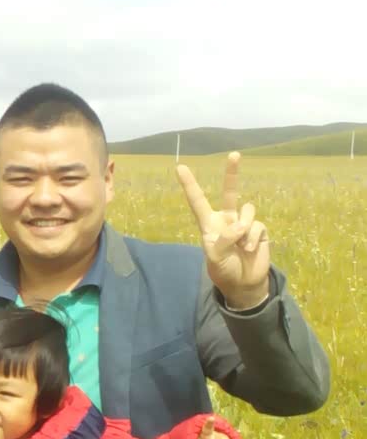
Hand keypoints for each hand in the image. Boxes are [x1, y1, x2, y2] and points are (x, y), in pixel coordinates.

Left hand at [176, 152, 270, 308]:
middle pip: (229, 193)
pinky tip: (249, 250)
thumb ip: (224, 239)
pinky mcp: (258, 230)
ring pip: (247, 210)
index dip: (190, 185)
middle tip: (234, 154)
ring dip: (244, 228)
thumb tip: (240, 224)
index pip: (198, 202)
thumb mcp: (216, 258)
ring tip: (241, 246)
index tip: (180, 168)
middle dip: (232, 173)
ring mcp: (244, 223)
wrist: (243, 284)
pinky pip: (257, 225)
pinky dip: (253, 238)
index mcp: (209, 224)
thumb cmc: (224, 270)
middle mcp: (226, 219)